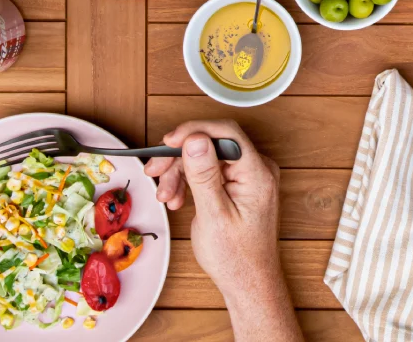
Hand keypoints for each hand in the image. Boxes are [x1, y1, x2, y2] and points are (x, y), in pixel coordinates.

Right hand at [144, 120, 286, 307]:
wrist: (247, 282)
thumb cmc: (236, 257)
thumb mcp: (214, 215)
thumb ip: (204, 175)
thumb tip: (195, 139)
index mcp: (257, 173)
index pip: (226, 133)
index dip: (193, 131)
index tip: (168, 142)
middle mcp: (257, 169)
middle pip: (212, 145)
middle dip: (180, 158)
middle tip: (155, 172)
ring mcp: (248, 177)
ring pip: (206, 158)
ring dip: (180, 174)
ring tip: (166, 197)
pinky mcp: (238, 186)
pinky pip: (210, 172)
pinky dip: (190, 183)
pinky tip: (177, 200)